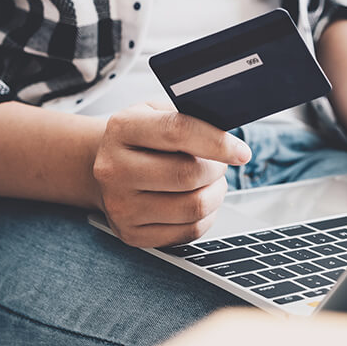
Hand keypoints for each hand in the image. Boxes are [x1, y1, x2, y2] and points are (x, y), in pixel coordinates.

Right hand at [92, 103, 251, 246]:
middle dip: (217, 169)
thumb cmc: (143, 138)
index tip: (241, 152)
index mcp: (123, 128)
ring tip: (210, 181)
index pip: (178, 131)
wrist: (104, 167)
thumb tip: (230, 127)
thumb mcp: (159, 112)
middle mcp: (114, 168)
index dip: (218, 142)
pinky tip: (199, 200)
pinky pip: (189, 231)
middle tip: (218, 163)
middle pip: (189, 175)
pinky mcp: (131, 233)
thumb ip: (191, 115)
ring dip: (216, 193)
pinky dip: (206, 216)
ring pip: (194, 207)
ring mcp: (120, 205)